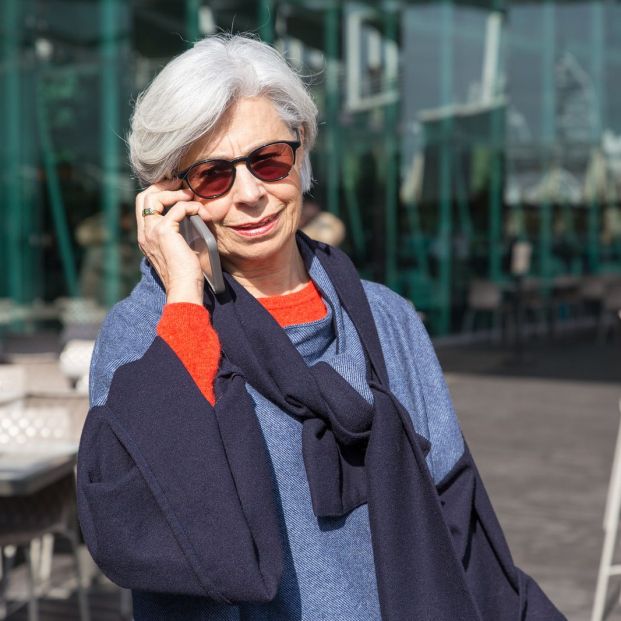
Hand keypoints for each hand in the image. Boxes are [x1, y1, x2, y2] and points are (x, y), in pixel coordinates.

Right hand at [136, 179, 211, 304]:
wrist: (184, 289)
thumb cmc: (186, 274)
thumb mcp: (179, 250)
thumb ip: (178, 234)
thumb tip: (193, 219)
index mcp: (146, 237)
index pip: (143, 205)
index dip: (157, 192)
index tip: (176, 188)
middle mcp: (145, 233)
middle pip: (143, 196)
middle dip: (162, 185)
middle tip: (180, 183)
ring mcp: (152, 232)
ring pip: (154, 197)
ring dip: (175, 192)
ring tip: (191, 196)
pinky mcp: (164, 232)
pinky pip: (178, 208)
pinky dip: (192, 207)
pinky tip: (202, 213)